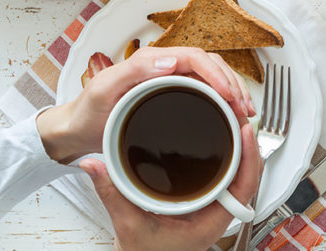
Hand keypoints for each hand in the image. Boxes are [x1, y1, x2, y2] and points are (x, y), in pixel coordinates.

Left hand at [36, 46, 255, 162]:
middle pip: (211, 66)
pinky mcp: (175, 96)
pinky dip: (224, 101)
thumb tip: (171, 60)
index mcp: (152, 61)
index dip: (218, 75)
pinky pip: (207, 93)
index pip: (196, 58)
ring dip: (234, 92)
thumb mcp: (107, 89)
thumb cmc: (89, 113)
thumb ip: (135, 71)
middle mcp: (165, 67)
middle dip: (233, 85)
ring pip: (213, 78)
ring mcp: (171, 81)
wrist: (80, 131)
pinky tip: (233, 115)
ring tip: (245, 113)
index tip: (229, 96)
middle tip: (243, 109)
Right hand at [78, 118, 262, 250]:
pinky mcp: (208, 200)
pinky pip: (228, 176)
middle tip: (238, 113)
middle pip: (247, 174)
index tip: (245, 132)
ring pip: (240, 173)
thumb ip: (111, 195)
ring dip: (240, 147)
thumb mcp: (128, 225)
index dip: (250, 158)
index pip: (244, 187)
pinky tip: (224, 137)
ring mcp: (216, 206)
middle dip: (247, 143)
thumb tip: (93, 166)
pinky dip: (229, 155)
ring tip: (233, 118)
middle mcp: (220, 213)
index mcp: (212, 222)